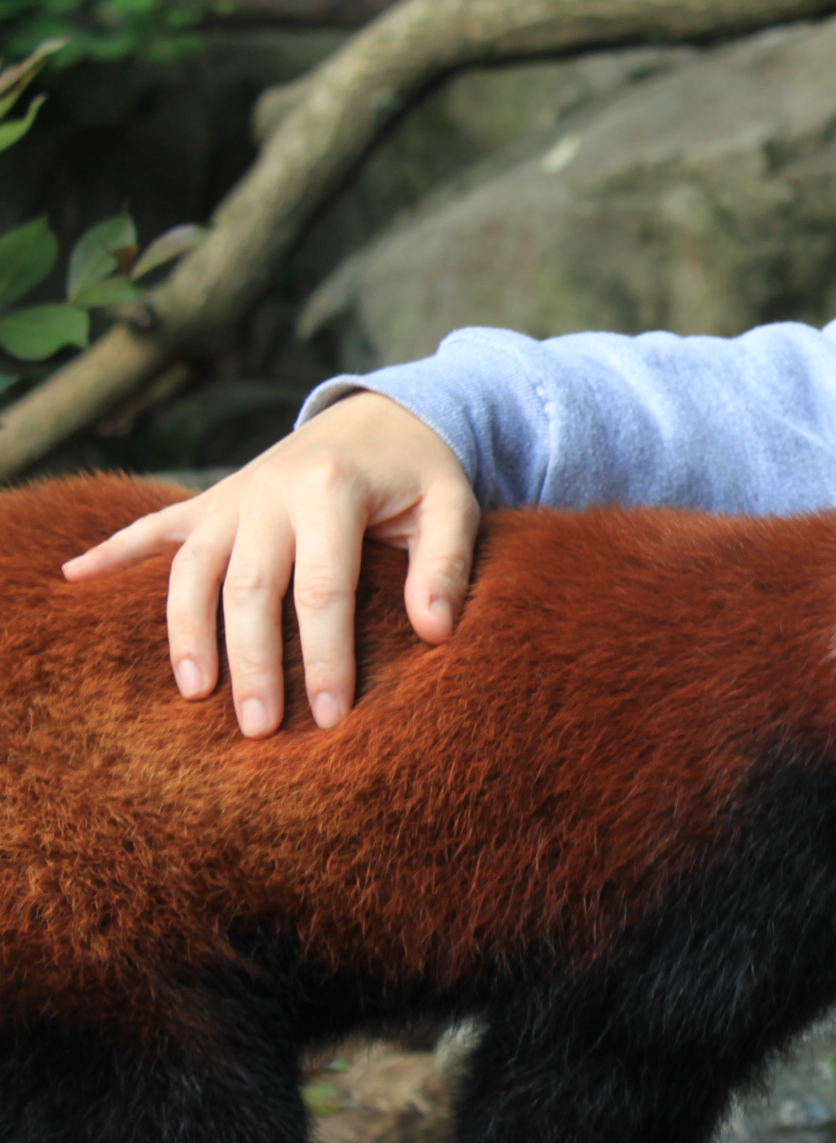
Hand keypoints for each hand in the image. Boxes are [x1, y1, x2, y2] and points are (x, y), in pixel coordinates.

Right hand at [60, 391, 477, 737]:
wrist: (379, 414)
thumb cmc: (419, 472)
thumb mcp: (454, 504)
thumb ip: (446, 564)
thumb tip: (436, 631)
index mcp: (331, 492)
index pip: (323, 588)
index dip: (324, 655)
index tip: (329, 714)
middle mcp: (269, 493)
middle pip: (249, 589)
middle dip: (251, 662)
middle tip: (258, 728)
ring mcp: (232, 497)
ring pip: (193, 570)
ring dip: (187, 632)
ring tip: (194, 692)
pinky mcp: (211, 501)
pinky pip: (153, 527)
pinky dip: (111, 550)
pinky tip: (73, 577)